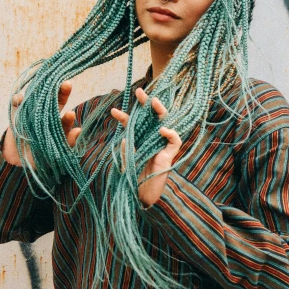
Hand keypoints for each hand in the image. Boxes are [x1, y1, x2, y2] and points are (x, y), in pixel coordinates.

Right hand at [2, 80, 81, 166]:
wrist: (19, 159)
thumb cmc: (41, 156)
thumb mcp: (55, 153)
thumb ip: (67, 142)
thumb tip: (79, 130)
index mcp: (57, 125)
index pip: (65, 117)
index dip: (68, 116)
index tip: (71, 115)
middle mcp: (46, 115)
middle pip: (55, 101)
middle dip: (61, 92)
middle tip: (67, 85)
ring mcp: (32, 112)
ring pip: (37, 98)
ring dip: (40, 91)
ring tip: (43, 84)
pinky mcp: (17, 113)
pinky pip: (17, 104)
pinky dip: (18, 100)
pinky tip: (20, 98)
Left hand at [110, 88, 181, 206]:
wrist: (140, 197)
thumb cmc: (131, 180)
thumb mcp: (124, 162)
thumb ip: (125, 149)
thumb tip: (125, 136)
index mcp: (137, 139)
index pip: (132, 123)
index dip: (123, 116)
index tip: (113, 111)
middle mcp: (150, 139)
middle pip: (150, 116)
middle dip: (145, 103)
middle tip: (138, 91)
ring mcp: (161, 145)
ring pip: (165, 122)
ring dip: (160, 111)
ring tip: (153, 102)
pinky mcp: (170, 155)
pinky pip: (175, 140)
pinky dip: (170, 133)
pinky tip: (162, 130)